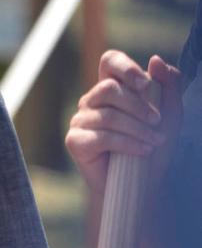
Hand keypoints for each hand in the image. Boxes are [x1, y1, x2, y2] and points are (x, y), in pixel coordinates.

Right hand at [65, 51, 181, 202]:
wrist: (143, 187)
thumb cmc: (154, 148)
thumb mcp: (170, 115)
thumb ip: (169, 86)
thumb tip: (155, 60)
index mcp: (112, 89)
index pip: (110, 61)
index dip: (125, 67)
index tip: (144, 84)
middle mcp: (92, 101)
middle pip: (107, 88)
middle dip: (137, 105)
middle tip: (156, 121)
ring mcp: (81, 121)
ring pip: (108, 115)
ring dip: (138, 128)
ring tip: (155, 141)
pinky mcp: (76, 141)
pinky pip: (101, 136)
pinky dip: (127, 143)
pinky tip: (142, 151)